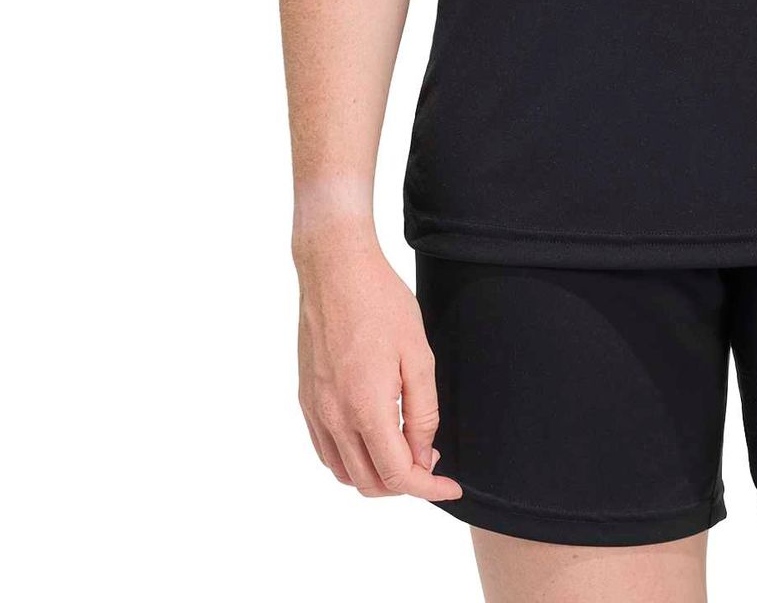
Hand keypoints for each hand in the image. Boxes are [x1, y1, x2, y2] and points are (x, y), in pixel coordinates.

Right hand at [295, 235, 462, 502]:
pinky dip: (350, 459)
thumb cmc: (381, 303)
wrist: (336, 269)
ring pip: (344, 473)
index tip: (451, 486)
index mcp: (366, 408)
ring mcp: (315, 410)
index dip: (428, 488)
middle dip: (405, 484)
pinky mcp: (306, 398)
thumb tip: (422, 455)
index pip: (397, 475)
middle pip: (369, 483)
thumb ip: (422, 412)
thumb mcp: (418, 355)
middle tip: (430, 460)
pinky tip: (372, 437)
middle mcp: (334, 417)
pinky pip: (325, 450)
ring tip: (404, 449)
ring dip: (376, 475)